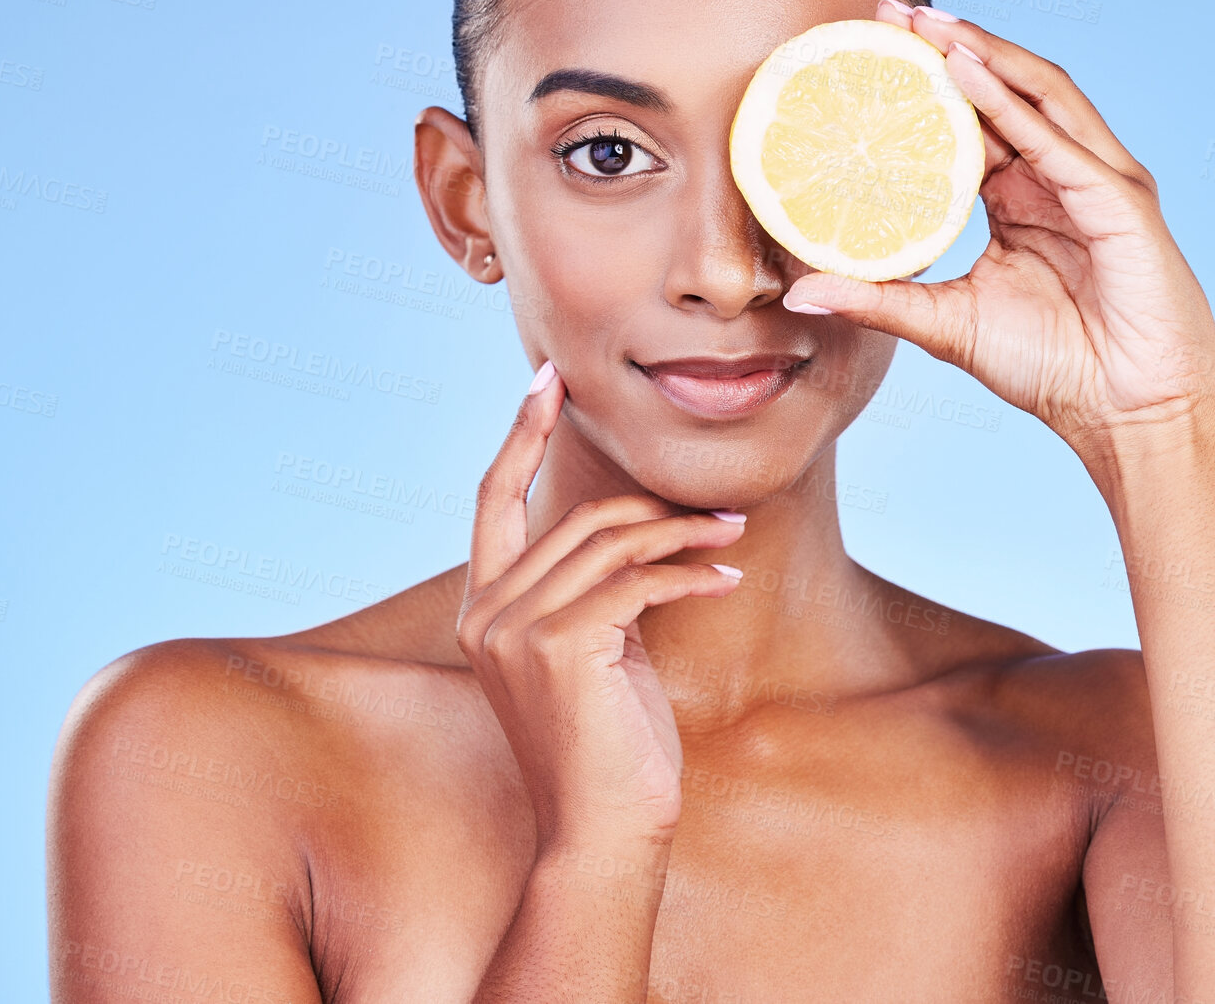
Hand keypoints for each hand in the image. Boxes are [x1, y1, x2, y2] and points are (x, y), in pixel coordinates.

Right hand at [456, 361, 746, 849]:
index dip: (520, 436)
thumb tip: (638, 530)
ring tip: (731, 537)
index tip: (546, 381)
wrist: (604, 832)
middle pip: (579, 518)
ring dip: (683, 534)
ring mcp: (514, 628)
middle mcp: (485, 612)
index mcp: (483, 609)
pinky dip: (688, 572)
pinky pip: (637, 579)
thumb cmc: (608, 746)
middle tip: (720, 515)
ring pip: (612, 542)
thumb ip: (593, 590)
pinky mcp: (559, 645)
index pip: (491, 499)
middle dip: (656, 509)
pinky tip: (724, 578)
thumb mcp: (594, 651)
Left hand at [781, 0, 1214, 451]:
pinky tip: (965, 70)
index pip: (973, 121)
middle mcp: (1061, 175)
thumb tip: (799, 290)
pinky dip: (1011, 102)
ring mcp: (1096, 181)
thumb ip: (879, 299)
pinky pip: (1058, 141)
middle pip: (1003, 91)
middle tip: (886, 13)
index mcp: (1025, 195)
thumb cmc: (1054, 368)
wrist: (1129, 416)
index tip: (868, 53)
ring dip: (980, 54)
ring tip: (924, 23)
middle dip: (948, 47)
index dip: (925, 84)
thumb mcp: (946, 324)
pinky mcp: (1120, 200)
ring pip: (1036, 95)